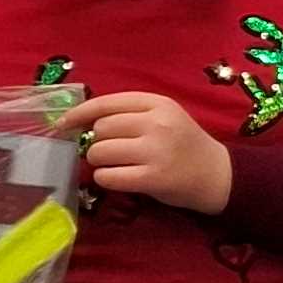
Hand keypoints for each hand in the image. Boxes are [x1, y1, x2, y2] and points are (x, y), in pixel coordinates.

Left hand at [73, 91, 234, 215]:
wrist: (218, 175)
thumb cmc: (184, 145)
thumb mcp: (165, 118)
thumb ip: (130, 114)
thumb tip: (79, 121)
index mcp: (159, 104)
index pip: (106, 103)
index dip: (79, 113)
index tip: (64, 123)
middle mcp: (157, 124)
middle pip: (100, 129)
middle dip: (99, 142)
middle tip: (115, 151)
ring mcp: (156, 151)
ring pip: (98, 152)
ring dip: (100, 162)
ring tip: (118, 165)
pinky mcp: (152, 178)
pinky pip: (107, 176)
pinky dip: (106, 179)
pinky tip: (120, 178)